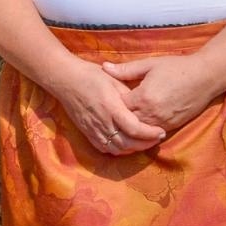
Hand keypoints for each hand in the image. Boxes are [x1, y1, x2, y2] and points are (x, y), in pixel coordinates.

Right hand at [47, 58, 166, 155]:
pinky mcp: (87, 132)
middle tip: (157, 138)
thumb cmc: (91, 76)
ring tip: (144, 142)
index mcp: (111, 107)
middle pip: (128, 143)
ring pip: (117, 148)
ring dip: (134, 149)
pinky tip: (126, 144)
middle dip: (146, 144)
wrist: (65, 80)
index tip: (161, 131)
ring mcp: (93, 129)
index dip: (150, 133)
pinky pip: (105, 148)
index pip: (134, 128)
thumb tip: (144, 107)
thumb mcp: (114, 80)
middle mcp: (102, 121)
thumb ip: (129, 96)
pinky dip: (118, 150)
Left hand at [102, 53, 218, 132]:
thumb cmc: (177, 67)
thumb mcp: (150, 64)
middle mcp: (152, 113)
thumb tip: (104, 67)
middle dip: (118, 119)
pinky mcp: (172, 126)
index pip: (119, 107)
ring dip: (130, 129)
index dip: (112, 104)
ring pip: (139, 132)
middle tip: (109, 116)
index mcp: (143, 97)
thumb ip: (126, 69)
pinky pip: (152, 134)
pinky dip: (144, 133)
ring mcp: (163, 122)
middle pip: (126, 123)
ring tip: (120, 124)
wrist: (206, 77)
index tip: (106, 100)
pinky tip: (137, 129)